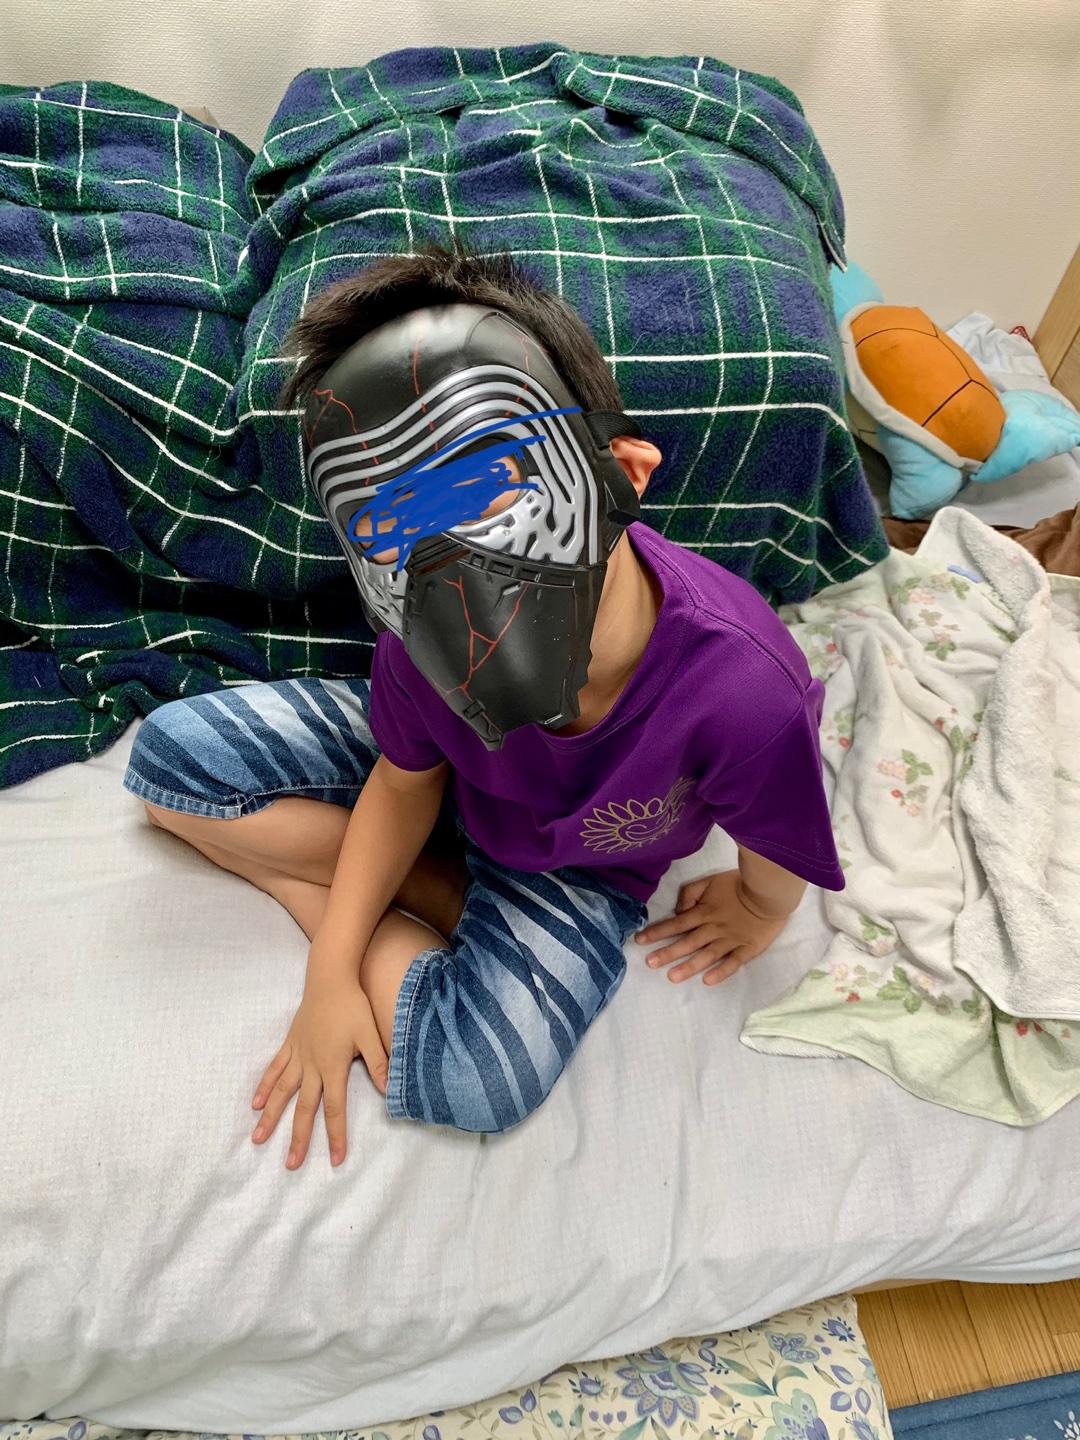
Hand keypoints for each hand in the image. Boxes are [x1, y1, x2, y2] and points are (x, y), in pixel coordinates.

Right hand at [250, 977, 388, 1169]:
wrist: (330, 978)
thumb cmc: (352, 1006)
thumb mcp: (370, 1034)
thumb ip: (380, 1064)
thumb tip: (390, 1092)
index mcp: (333, 1066)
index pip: (335, 1108)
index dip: (335, 1135)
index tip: (335, 1159)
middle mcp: (311, 1065)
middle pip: (304, 1108)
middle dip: (297, 1138)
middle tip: (291, 1164)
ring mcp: (297, 1055)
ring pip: (282, 1092)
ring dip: (270, 1117)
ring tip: (257, 1139)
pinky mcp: (289, 1044)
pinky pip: (274, 1069)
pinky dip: (264, 1086)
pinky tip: (256, 1103)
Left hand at [633, 869, 790, 985]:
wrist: (770, 891)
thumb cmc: (738, 885)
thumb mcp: (709, 881)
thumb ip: (690, 893)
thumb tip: (678, 911)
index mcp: (704, 912)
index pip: (676, 924)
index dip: (657, 932)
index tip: (639, 940)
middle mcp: (714, 928)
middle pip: (687, 942)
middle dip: (667, 952)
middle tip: (649, 963)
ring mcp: (731, 940)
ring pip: (707, 955)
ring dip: (689, 966)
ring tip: (672, 977)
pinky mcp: (747, 949)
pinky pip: (733, 962)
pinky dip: (721, 971)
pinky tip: (708, 980)